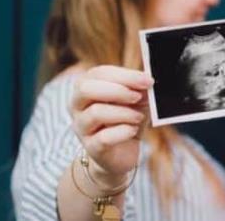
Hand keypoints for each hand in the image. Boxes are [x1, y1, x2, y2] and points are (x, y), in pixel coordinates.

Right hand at [70, 65, 151, 184]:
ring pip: (96, 113)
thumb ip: (139, 89)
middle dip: (117, 91)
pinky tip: (132, 130)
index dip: (124, 75)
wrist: (122, 151)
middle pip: (86, 89)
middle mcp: (77, 105)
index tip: (146, 80)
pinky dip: (122, 132)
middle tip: (137, 97)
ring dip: (123, 113)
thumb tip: (147, 80)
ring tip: (138, 117)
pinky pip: (103, 138)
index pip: (98, 73)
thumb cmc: (127, 119)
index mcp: (86, 86)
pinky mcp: (91, 147)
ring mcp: (81, 127)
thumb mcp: (136, 100)